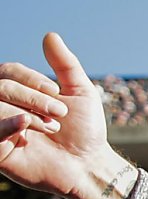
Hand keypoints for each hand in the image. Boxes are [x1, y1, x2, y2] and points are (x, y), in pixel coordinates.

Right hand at [0, 33, 135, 198]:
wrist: (88, 164)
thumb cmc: (84, 129)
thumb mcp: (80, 92)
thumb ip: (64, 64)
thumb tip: (50, 35)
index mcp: (18, 93)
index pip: (6, 72)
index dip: (30, 79)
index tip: (56, 93)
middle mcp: (4, 108)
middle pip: (1, 87)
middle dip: (33, 98)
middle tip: (60, 114)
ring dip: (28, 114)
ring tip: (51, 127)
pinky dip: (6, 124)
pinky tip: (25, 126)